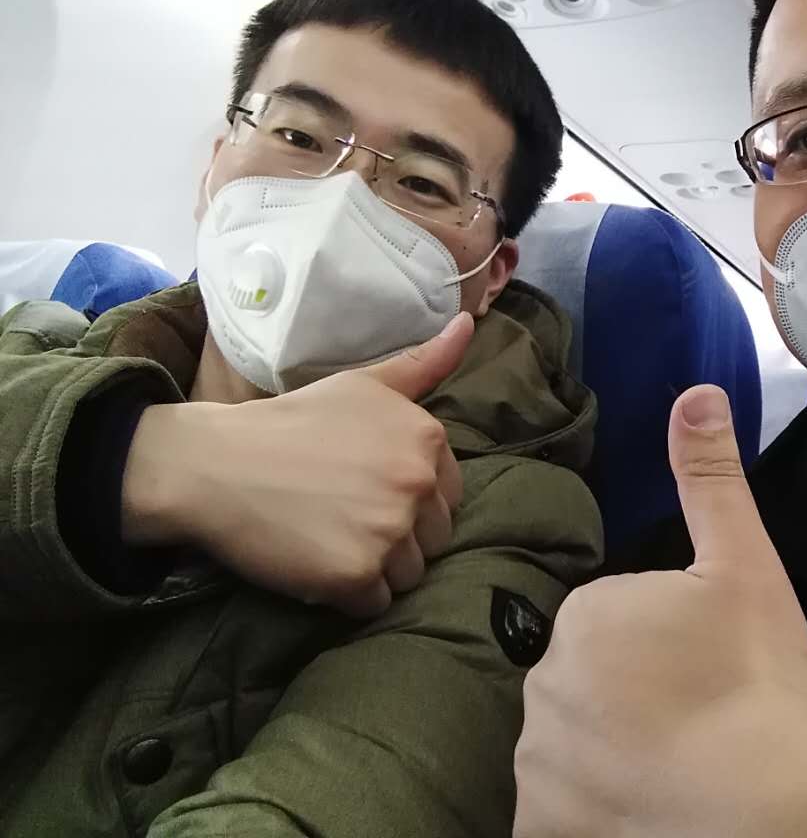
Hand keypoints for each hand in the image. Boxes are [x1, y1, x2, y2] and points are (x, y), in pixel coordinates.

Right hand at [121, 313, 473, 616]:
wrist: (216, 463)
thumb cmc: (292, 421)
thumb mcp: (363, 383)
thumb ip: (424, 363)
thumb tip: (469, 324)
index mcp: (427, 439)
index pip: (449, 495)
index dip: (409, 499)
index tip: (365, 489)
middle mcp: (418, 483)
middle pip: (434, 537)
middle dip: (397, 534)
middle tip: (343, 515)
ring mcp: (389, 531)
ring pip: (410, 574)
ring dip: (377, 568)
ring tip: (331, 539)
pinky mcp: (356, 574)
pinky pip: (376, 604)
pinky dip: (349, 596)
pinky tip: (317, 564)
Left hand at [514, 385, 806, 837]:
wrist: (767, 809)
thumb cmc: (757, 682)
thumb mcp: (746, 567)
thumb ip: (711, 479)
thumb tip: (696, 392)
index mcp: (587, 615)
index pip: (616, 621)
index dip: (666, 645)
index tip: (709, 670)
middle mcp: (543, 686)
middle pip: (589, 682)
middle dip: (632, 697)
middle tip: (700, 720)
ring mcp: (538, 765)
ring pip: (572, 745)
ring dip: (611, 754)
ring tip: (679, 771)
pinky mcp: (540, 828)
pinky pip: (559, 810)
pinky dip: (590, 811)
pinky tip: (645, 808)